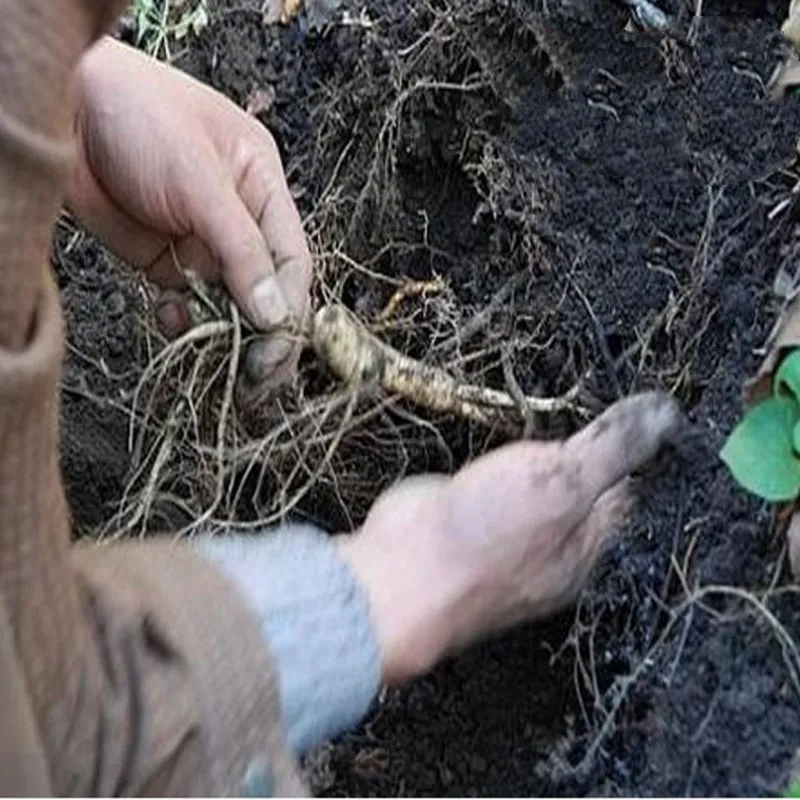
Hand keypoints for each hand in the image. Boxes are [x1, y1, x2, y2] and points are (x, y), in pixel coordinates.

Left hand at [69, 37, 311, 394]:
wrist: (63, 112)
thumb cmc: (140, 118)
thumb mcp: (200, 180)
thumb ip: (240, 248)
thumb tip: (274, 315)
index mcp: (264, 187)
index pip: (291, 258)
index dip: (289, 305)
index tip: (278, 346)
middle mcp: (241, 219)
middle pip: (267, 287)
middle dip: (264, 331)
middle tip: (257, 375)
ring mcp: (203, 242)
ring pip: (229, 301)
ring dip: (225, 332)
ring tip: (220, 362)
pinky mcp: (166, 261)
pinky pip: (188, 303)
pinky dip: (185, 320)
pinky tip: (173, 320)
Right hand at [337, 391, 682, 683]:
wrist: (401, 571)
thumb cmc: (488, 538)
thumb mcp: (563, 483)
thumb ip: (614, 447)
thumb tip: (671, 414)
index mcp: (591, 544)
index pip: (631, 488)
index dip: (640, 443)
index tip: (642, 400)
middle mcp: (556, 541)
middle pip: (585, 481)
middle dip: (591, 439)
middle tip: (596, 389)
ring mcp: (510, 529)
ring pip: (541, 477)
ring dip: (545, 444)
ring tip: (555, 399)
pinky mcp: (472, 512)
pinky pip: (501, 475)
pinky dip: (507, 452)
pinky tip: (506, 428)